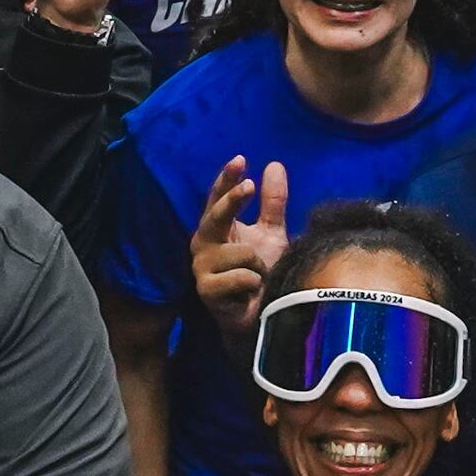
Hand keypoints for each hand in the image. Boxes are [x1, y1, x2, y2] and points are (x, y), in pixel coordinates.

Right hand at [188, 158, 293, 337]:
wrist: (261, 316)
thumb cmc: (263, 274)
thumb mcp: (271, 234)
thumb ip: (272, 203)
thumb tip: (274, 164)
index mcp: (217, 228)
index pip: (217, 198)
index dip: (226, 179)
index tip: (240, 160)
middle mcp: (203, 244)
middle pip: (214, 216)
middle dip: (231, 201)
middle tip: (249, 186)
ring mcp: (201, 268)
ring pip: (239, 252)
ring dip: (258, 264)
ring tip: (258, 278)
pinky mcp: (206, 290)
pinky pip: (240, 276)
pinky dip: (254, 283)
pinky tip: (250, 293)